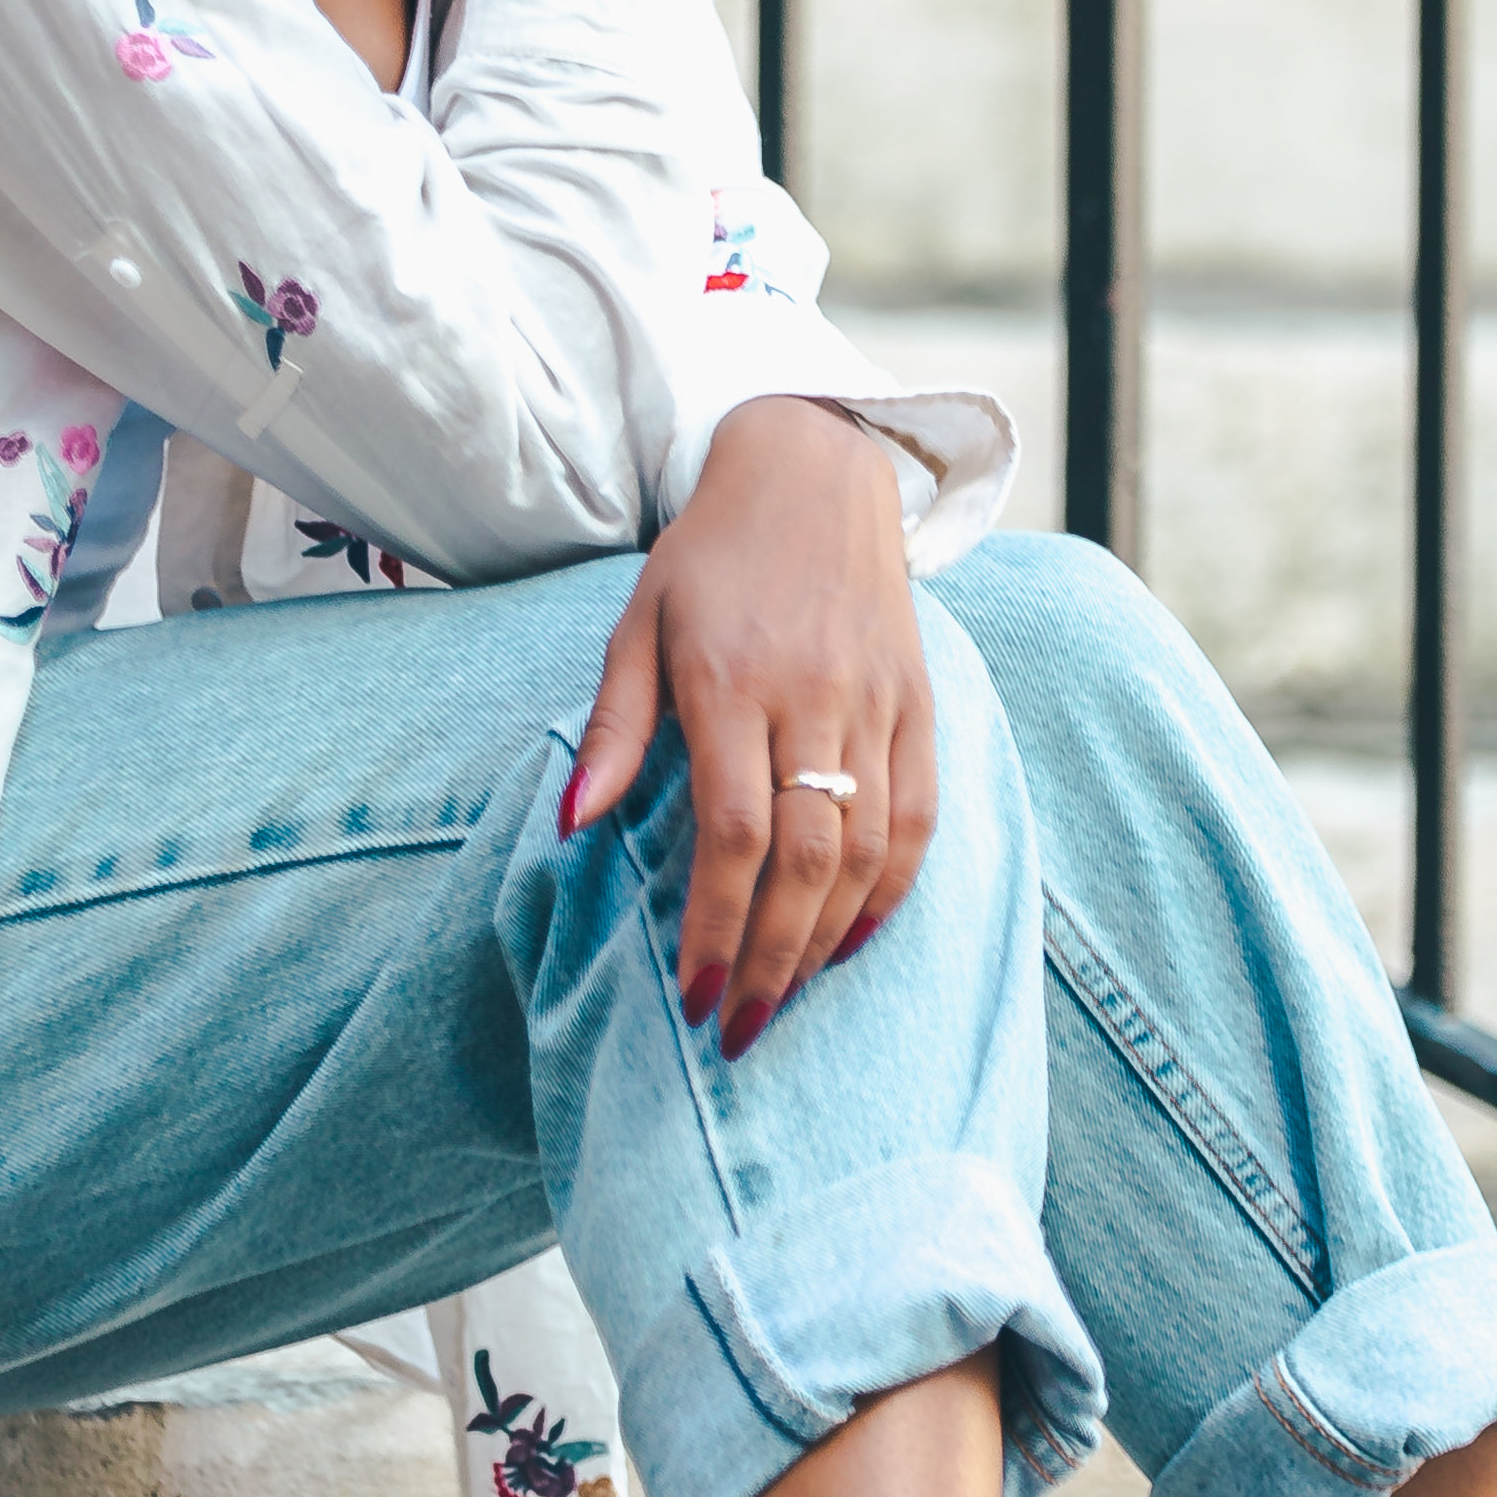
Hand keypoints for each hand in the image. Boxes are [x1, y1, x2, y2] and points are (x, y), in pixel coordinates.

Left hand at [563, 398, 937, 1048]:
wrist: (814, 470)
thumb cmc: (708, 558)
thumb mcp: (638, 625)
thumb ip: (615, 728)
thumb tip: (575, 825)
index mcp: (731, 680)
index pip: (733, 831)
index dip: (717, 923)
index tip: (694, 994)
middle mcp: (812, 695)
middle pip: (805, 856)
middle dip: (772, 955)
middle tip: (741, 1027)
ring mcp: (876, 700)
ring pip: (868, 845)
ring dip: (830, 936)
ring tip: (789, 994)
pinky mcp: (919, 700)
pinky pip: (920, 812)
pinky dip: (896, 886)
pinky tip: (859, 938)